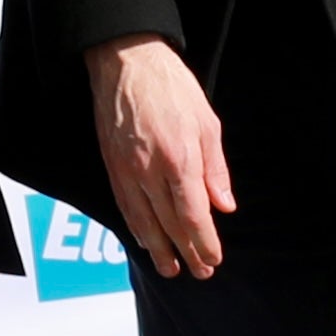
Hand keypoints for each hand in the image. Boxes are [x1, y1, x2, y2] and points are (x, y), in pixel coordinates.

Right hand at [85, 33, 233, 278]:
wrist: (127, 63)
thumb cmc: (172, 89)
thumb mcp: (208, 124)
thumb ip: (215, 169)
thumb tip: (225, 206)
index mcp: (180, 160)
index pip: (194, 216)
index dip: (204, 243)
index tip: (214, 259)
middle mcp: (151, 171)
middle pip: (169, 224)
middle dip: (186, 252)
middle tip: (199, 273)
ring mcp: (126, 169)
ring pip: (143, 221)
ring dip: (158, 249)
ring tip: (170, 268)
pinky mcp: (111, 164)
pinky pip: (124, 204)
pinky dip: (135, 227)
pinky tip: (143, 239)